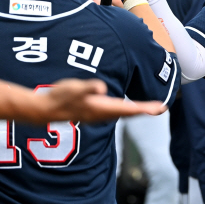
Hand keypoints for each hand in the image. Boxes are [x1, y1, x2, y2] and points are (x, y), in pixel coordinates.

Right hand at [38, 79, 166, 121]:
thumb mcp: (73, 88)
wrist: (43, 110)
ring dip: (135, 111)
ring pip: (121, 113)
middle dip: (145, 110)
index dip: (145, 108)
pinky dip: (124, 110)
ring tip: (148, 108)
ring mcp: (96, 115)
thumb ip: (88, 88)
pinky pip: (113, 112)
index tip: (160, 107)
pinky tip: (125, 107)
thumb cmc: (58, 97)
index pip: (129, 108)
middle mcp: (101, 114)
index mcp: (101, 107)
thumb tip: (101, 88)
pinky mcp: (91, 112)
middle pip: (128, 113)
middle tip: (161, 108)